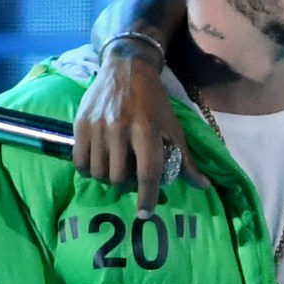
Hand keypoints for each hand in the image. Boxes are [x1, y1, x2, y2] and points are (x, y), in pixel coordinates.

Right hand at [73, 40, 203, 216]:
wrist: (126, 69)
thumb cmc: (155, 103)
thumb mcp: (173, 128)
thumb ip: (186, 160)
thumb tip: (204, 186)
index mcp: (148, 131)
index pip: (147, 173)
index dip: (147, 197)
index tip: (146, 214)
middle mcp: (120, 129)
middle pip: (119, 177)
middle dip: (127, 187)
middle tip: (133, 182)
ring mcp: (98, 126)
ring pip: (99, 172)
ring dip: (109, 180)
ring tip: (117, 173)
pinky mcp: (80, 123)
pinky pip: (80, 161)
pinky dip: (89, 171)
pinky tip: (99, 166)